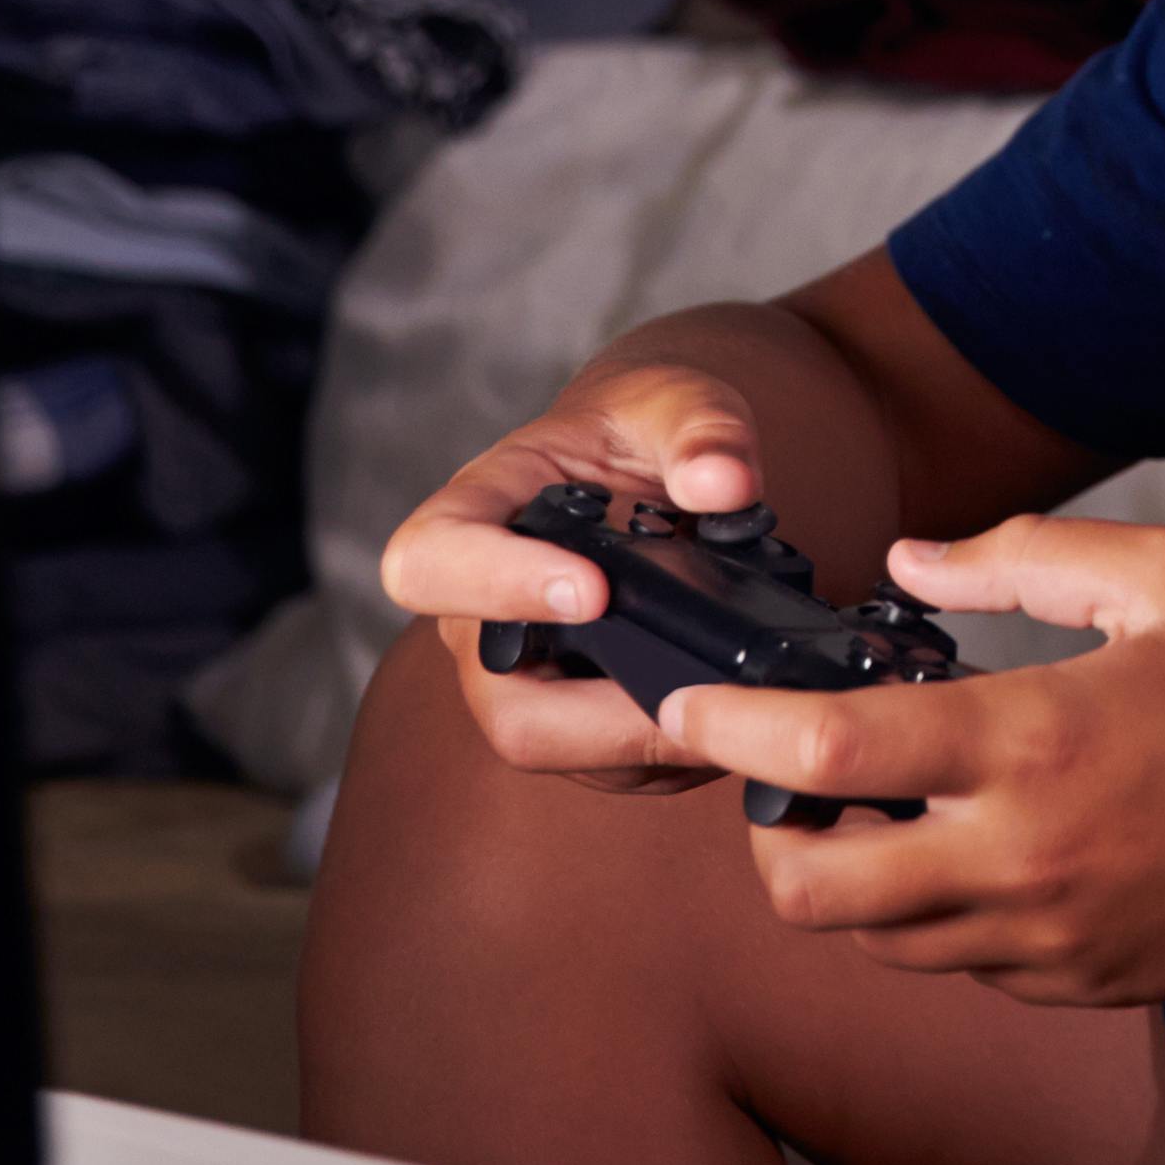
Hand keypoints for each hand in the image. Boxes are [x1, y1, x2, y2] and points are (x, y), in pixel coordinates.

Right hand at [376, 333, 776, 794]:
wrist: (653, 466)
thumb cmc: (643, 430)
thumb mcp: (678, 401)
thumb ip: (704, 429)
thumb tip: (725, 485)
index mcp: (477, 515)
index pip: (430, 563)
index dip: (494, 587)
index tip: (592, 590)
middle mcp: (481, 611)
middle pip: (496, 698)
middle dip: (596, 713)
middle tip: (695, 690)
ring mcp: (525, 673)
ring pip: (553, 746)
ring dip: (644, 741)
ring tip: (733, 701)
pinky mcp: (576, 718)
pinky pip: (609, 763)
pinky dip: (672, 749)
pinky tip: (734, 711)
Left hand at [659, 517, 1164, 1005]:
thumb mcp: (1164, 574)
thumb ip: (1021, 557)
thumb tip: (907, 563)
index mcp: (1035, 742)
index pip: (823, 751)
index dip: (729, 729)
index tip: (689, 704)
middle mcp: (1024, 860)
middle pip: (809, 890)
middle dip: (767, 831)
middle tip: (790, 772)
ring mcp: (1051, 940)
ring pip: (876, 940)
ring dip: (850, 874)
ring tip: (887, 798)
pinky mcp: (1082, 984)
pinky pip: (958, 965)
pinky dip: (934, 913)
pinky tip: (980, 842)